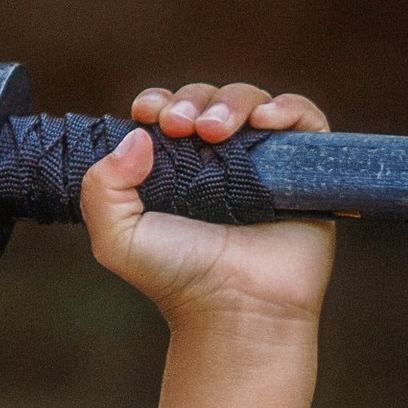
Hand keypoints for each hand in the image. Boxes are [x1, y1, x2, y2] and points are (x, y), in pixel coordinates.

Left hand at [80, 81, 334, 332]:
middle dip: (190, 101)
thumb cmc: (176, 277)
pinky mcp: (304, 170)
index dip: (158, 101)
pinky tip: (267, 121)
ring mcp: (263, 162)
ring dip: (231, 102)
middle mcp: (218, 160)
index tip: (148, 113)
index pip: (167, 111)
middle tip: (179, 127)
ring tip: (215, 131)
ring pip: (251, 101)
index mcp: (173, 168)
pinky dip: (289, 108)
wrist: (235, 308)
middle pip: (207, 100)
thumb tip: (136, 136)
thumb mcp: (116, 237)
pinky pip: (305, 119)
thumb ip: (101, 187)